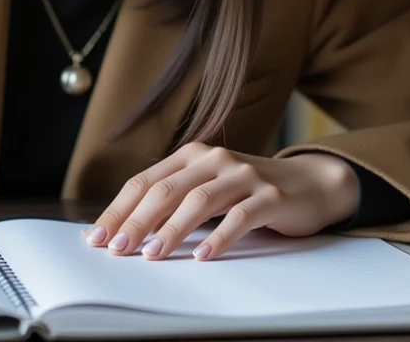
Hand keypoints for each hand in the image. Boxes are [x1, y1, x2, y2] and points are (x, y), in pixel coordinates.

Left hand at [85, 144, 358, 260]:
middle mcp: (214, 158)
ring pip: (198, 201)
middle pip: (165, 190)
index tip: (98, 237)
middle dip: (137, 221)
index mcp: (192, 155)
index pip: (145, 181)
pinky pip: (240, 216)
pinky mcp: (271, 196)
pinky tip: (202, 255)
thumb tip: (125, 230)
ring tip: (151, 254)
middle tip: (118, 249)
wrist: (311, 183)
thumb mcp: (208, 188)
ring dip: (171, 230)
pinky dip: (219, 237)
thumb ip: (173, 202)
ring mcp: (244, 175)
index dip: (119, 209)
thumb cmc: (248, 191)